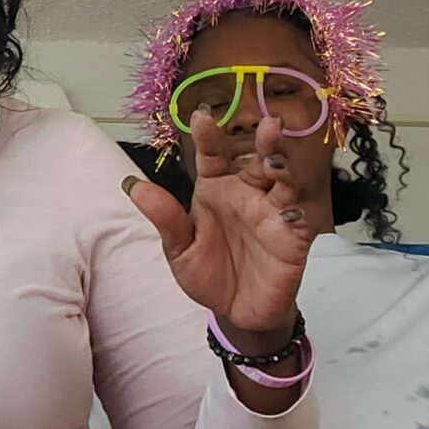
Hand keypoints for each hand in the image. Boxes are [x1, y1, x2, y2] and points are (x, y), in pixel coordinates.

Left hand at [125, 109, 313, 342]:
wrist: (236, 312)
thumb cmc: (208, 274)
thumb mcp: (179, 249)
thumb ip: (164, 217)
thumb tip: (131, 185)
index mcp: (216, 189)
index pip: (213, 155)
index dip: (209, 136)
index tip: (202, 116)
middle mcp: (247, 193)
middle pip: (257, 159)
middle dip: (263, 141)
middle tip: (266, 124)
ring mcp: (273, 212)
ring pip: (283, 180)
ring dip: (283, 167)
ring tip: (275, 161)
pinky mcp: (292, 236)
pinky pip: (297, 219)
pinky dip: (294, 213)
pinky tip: (288, 212)